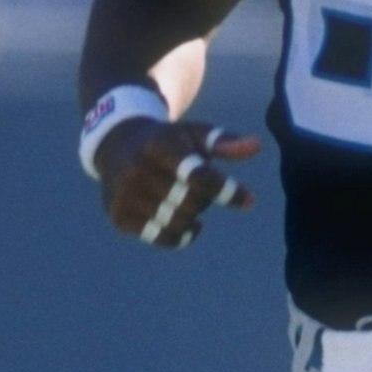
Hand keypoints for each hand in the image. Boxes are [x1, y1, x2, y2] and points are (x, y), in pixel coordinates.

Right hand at [98, 119, 260, 246]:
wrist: (115, 145)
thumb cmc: (166, 140)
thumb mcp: (193, 134)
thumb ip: (224, 142)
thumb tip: (256, 145)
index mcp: (159, 144)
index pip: (197, 175)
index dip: (225, 190)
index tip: (248, 200)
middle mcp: (137, 168)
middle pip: (190, 202)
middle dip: (204, 199)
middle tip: (199, 190)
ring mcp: (125, 194)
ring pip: (177, 222)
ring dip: (192, 217)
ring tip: (188, 203)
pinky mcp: (119, 216)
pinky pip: (161, 237)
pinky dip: (180, 236)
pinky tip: (185, 225)